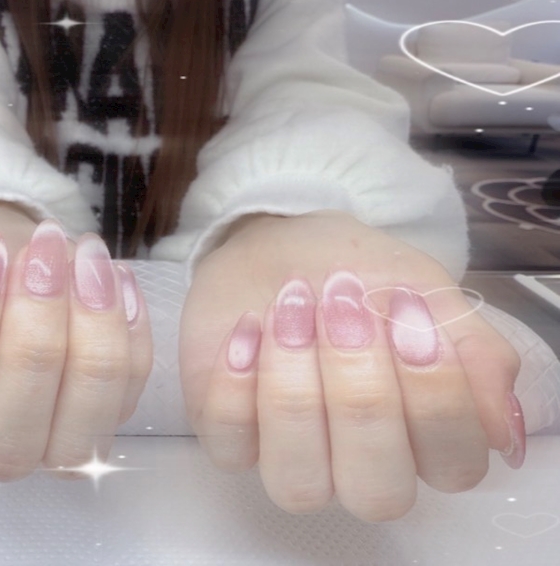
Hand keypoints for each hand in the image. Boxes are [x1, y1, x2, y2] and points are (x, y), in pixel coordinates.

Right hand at [0, 202, 152, 479]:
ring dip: (93, 327)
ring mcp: (49, 440)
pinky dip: (130, 325)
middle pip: (16, 415)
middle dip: (36, 320)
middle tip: (43, 245)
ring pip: (85, 415)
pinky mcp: (105, 415)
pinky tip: (113, 275)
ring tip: (87, 256)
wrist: (6, 248)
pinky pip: (131, 386)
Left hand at [180, 210, 521, 520]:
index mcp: (422, 439)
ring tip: (292, 309)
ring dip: (295, 389)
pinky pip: (230, 447)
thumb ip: (476, 354)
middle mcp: (358, 465)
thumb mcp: (428, 292)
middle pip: (376, 488)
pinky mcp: (231, 438)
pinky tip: (248, 327)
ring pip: (298, 481)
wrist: (283, 244)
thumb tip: (502, 428)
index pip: (452, 465)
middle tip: (345, 303)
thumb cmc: (362, 274)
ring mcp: (289, 457)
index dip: (435, 394)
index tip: (408, 309)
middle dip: (361, 390)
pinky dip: (236, 382)